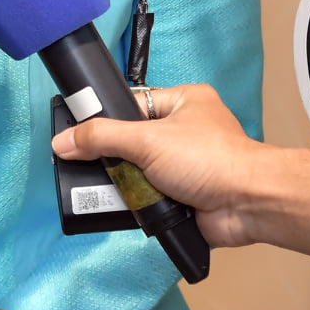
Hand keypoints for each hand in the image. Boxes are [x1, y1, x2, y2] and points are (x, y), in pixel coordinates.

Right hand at [51, 82, 263, 246]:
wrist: (247, 204)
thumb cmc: (211, 159)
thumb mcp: (147, 140)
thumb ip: (102, 138)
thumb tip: (63, 142)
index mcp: (183, 102)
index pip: (133, 105)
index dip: (108, 118)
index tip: (79, 133)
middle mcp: (186, 131)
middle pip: (133, 142)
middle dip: (117, 159)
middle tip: (90, 166)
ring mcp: (187, 167)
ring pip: (140, 173)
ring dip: (129, 184)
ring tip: (112, 190)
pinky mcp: (185, 197)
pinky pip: (152, 198)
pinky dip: (141, 205)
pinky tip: (129, 207)